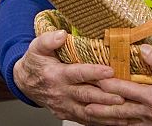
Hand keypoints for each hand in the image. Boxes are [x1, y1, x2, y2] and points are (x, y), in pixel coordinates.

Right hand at [13, 30, 127, 124]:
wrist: (25, 83)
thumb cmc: (35, 63)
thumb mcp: (36, 48)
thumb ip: (48, 40)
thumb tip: (61, 34)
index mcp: (56, 75)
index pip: (77, 74)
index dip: (93, 72)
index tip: (109, 70)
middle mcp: (62, 93)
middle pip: (86, 95)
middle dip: (106, 96)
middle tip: (123, 95)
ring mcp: (65, 106)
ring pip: (89, 112)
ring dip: (108, 113)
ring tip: (126, 111)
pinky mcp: (69, 114)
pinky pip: (87, 121)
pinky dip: (103, 122)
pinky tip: (118, 120)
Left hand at [85, 44, 151, 125]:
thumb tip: (142, 49)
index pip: (124, 90)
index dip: (106, 84)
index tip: (92, 79)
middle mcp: (151, 113)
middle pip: (119, 110)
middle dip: (100, 107)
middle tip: (82, 104)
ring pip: (125, 122)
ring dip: (108, 119)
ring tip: (91, 116)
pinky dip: (123, 125)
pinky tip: (115, 124)